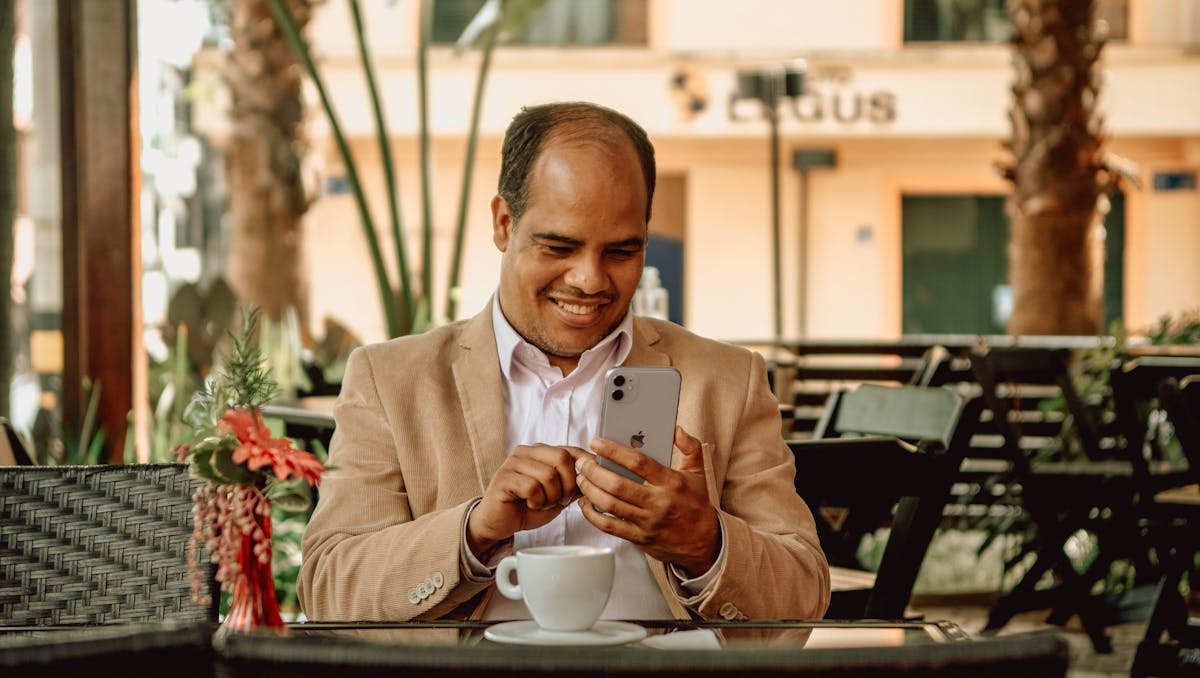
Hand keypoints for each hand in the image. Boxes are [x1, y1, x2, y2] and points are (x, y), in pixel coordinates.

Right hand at [467, 444, 588, 559]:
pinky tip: (530, 504)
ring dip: (551, 497)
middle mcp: (526, 451)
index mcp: (540, 451)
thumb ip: (573, 484)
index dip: (585, 465)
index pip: (570, 450)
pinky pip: (532, 488)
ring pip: (549, 475)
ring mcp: (513, 462)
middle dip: (567, 485)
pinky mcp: (504, 478)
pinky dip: (536, 502)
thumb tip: (596, 476)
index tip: (591, 481)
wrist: (500, 523)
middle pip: (562, 458)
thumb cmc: (527, 507)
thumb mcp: (557, 495)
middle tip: (559, 499)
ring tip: (541, 503)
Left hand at [576, 426, 719, 576]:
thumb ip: (690, 447)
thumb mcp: (699, 472)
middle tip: (583, 462)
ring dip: (590, 490)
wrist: (704, 543)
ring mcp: (647, 522)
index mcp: (671, 482)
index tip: (597, 442)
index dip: (613, 451)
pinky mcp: (639, 538)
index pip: (637, 462)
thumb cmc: (697, 504)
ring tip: (581, 478)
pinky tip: (585, 503)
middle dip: (594, 471)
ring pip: (610, 505)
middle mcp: (658, 502)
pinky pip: (609, 526)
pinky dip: (592, 514)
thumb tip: (676, 429)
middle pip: (617, 484)